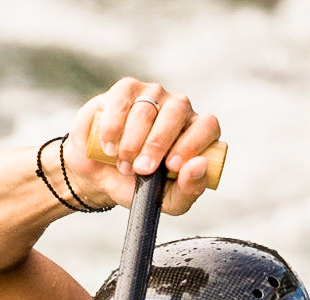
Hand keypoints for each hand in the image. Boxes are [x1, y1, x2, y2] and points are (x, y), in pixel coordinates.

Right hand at [63, 77, 219, 215]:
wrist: (102, 177)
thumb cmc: (139, 186)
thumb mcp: (167, 200)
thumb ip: (189, 189)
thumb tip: (199, 165)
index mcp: (195, 132)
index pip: (207, 125)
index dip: (191, 144)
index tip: (171, 166)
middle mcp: (178, 109)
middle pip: (176, 112)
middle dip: (156, 144)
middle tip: (141, 169)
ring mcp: (153, 95)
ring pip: (146, 110)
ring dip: (131, 143)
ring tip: (123, 164)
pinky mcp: (126, 90)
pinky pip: (122, 103)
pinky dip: (113, 129)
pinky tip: (110, 147)